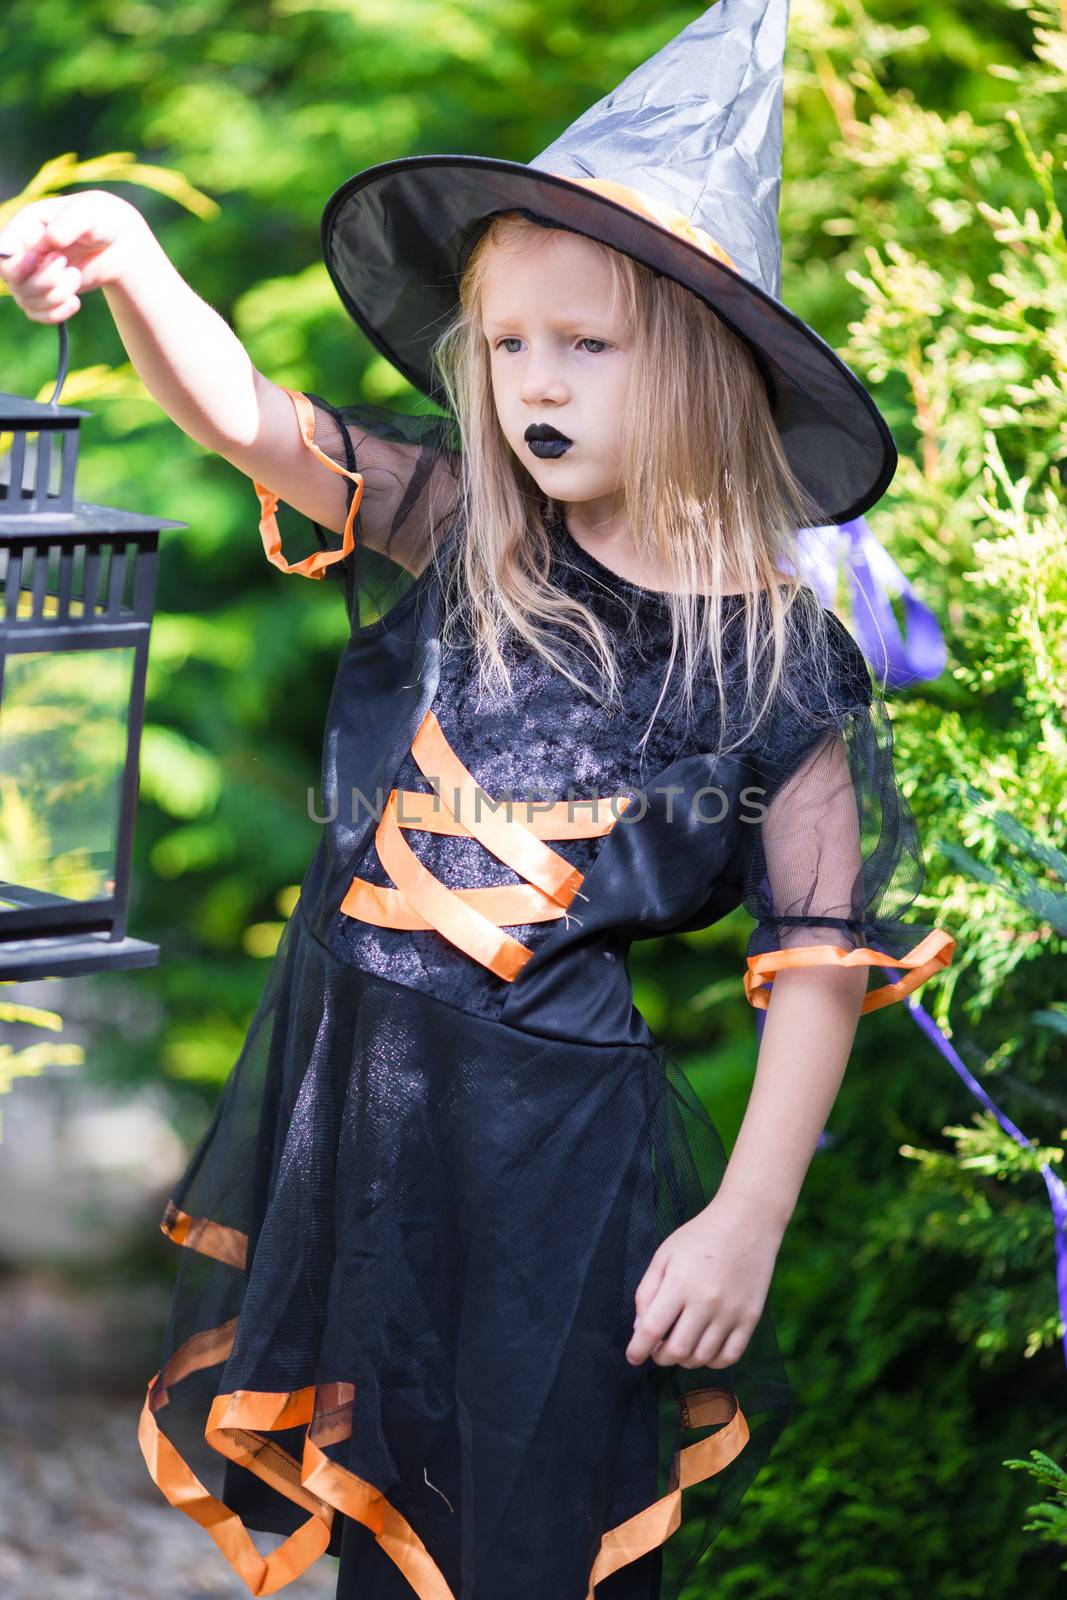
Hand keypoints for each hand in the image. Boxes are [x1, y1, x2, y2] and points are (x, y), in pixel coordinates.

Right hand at [0, 190, 152, 322]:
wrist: (116, 245)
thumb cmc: (100, 220)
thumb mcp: (89, 213)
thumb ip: (70, 222)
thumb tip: (52, 240)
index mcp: (24, 226)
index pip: (2, 252)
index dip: (17, 263)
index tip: (40, 258)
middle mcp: (22, 252)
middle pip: (13, 280)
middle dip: (44, 280)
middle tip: (67, 265)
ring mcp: (30, 275)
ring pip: (27, 301)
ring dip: (57, 295)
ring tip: (76, 275)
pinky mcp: (43, 294)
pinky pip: (37, 315)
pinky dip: (57, 313)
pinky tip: (75, 301)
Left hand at [625, 1189, 785, 1369]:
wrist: (747, 1222)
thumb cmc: (700, 1237)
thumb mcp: (664, 1255)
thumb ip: (647, 1292)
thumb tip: (640, 1329)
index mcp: (679, 1283)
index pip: (652, 1330)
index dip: (638, 1349)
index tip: (632, 1356)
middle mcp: (705, 1301)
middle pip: (677, 1351)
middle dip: (660, 1357)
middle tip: (658, 1350)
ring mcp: (731, 1312)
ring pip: (702, 1358)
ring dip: (685, 1360)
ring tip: (681, 1345)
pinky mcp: (751, 1318)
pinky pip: (730, 1356)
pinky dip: (713, 1361)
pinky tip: (704, 1348)